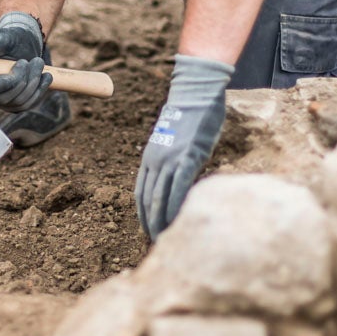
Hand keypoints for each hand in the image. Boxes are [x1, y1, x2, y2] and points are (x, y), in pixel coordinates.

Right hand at [0, 11, 49, 110]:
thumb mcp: (3, 37)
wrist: (23, 44)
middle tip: (35, 60)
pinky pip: (28, 104)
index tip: (21, 63)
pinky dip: (40, 90)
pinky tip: (46, 76)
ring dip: (34, 82)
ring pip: (19, 103)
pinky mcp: (15, 104)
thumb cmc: (10, 38)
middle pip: (5, 99)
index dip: (4, 81)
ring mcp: (1, 101)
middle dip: (24, 79)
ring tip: (39, 62)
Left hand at [135, 54, 234, 239]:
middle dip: (150, 223)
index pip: (141, 193)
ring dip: (161, 220)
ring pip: (160, 197)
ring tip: (165, 238)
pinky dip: (176, 206)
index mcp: (149, 158)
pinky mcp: (187, 157)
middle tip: (155, 242)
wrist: (195, 93)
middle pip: (148, 199)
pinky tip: (178, 220)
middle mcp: (155, 161)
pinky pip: (179, 187)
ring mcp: (170, 159)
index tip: (148, 230)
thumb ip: (172, 162)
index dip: (143, 214)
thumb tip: (179, 180)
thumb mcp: (173, 143)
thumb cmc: (188, 117)